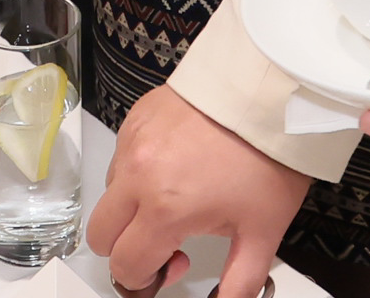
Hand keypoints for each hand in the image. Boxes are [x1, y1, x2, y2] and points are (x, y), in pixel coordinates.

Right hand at [90, 82, 309, 297]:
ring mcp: (133, 142)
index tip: (174, 265)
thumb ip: (240, 281)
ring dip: (132, 207)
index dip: (147, 278)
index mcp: (165, 209)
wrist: (270, 90)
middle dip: (127, 247)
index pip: (126, 266)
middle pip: (100, 236)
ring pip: (109, 194)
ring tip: (177, 196)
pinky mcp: (136, 118)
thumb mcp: (263, 231)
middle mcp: (138, 175)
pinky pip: (121, 156)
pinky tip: (177, 164)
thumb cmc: (268, 156)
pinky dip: (139, 170)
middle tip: (167, 239)